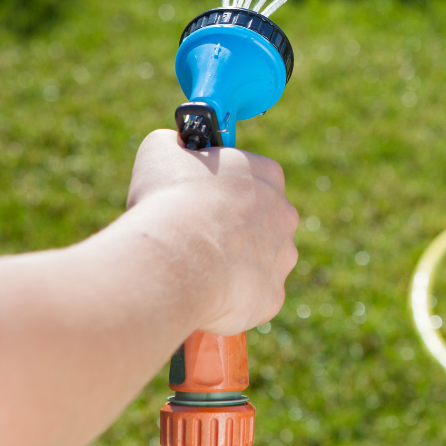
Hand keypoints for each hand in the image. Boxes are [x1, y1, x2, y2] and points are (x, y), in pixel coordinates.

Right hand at [125, 129, 298, 334]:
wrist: (175, 259)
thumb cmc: (168, 200)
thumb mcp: (161, 149)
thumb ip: (176, 145)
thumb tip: (174, 147)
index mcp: (267, 174)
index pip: (253, 178)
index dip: (223, 189)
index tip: (200, 197)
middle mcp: (284, 215)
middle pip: (260, 222)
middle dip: (232, 230)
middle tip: (194, 236)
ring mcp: (281, 259)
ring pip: (258, 263)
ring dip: (233, 266)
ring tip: (194, 268)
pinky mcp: (271, 298)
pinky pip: (251, 299)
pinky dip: (230, 301)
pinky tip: (202, 294)